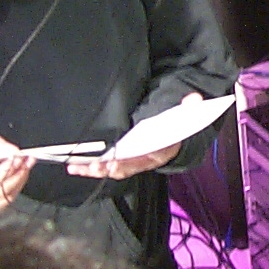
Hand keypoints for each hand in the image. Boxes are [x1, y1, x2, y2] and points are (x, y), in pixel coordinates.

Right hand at [0, 135, 32, 219]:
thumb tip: (13, 152)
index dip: (7, 168)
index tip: (17, 156)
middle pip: (0, 191)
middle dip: (17, 174)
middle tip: (26, 160)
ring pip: (5, 198)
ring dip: (19, 180)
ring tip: (24, 166)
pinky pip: (6, 203)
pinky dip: (15, 188)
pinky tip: (17, 176)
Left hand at [68, 92, 204, 180]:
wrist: (175, 135)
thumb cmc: (176, 125)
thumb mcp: (186, 115)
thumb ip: (189, 108)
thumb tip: (195, 99)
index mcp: (161, 151)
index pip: (146, 157)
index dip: (131, 160)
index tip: (116, 161)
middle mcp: (145, 160)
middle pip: (126, 166)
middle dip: (108, 167)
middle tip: (92, 165)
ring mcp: (132, 162)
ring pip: (112, 169)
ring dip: (94, 169)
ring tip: (77, 167)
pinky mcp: (122, 161)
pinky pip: (105, 167)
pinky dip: (90, 168)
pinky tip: (74, 167)